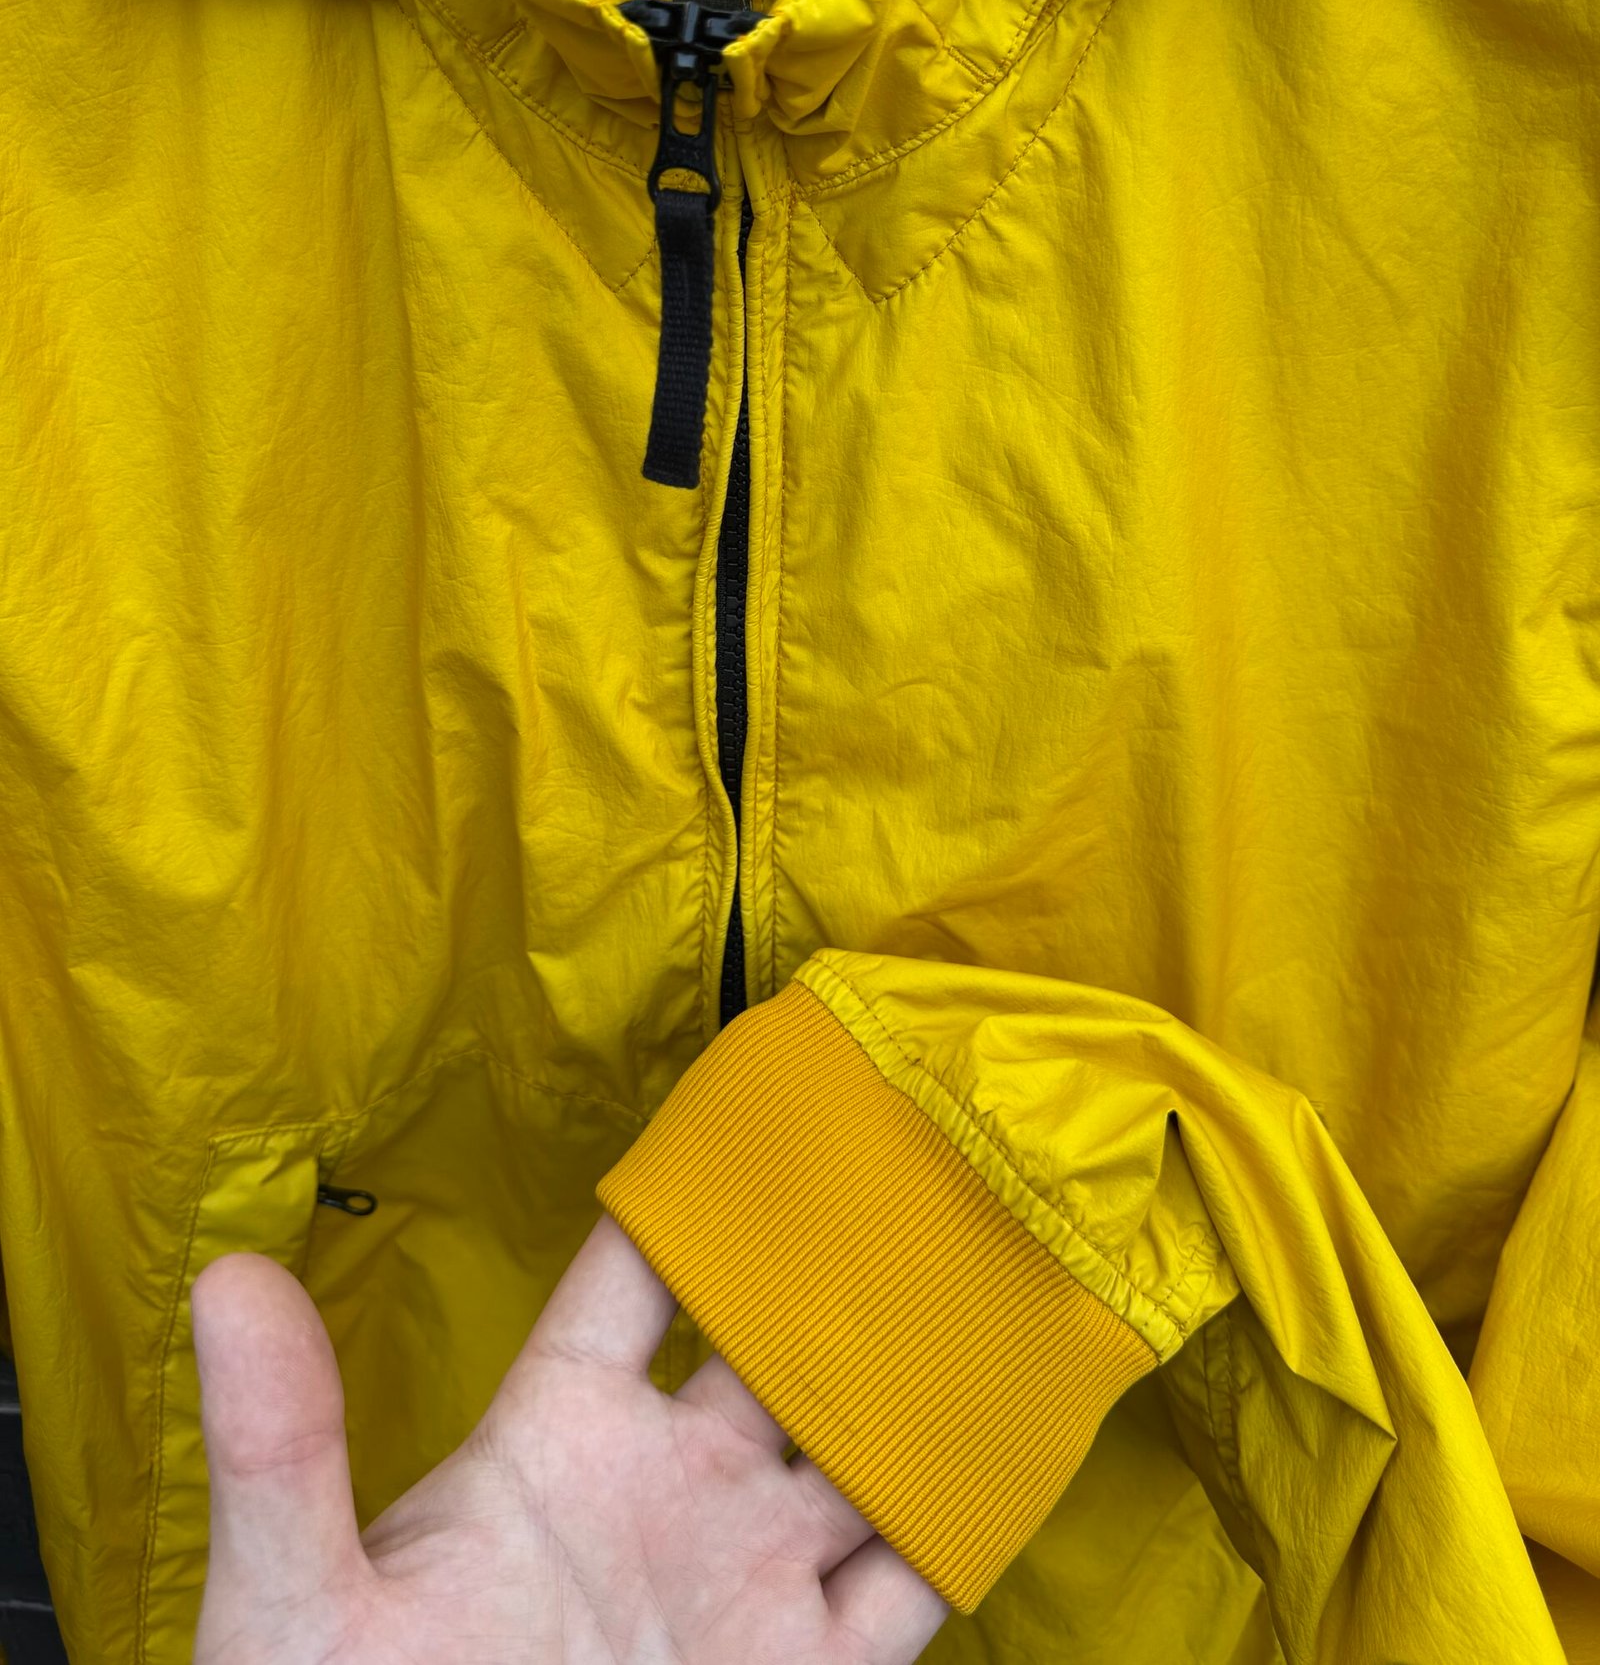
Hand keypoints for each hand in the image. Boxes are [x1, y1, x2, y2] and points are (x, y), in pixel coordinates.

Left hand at [191, 1215, 948, 1663]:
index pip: (646, 1275)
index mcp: (560, 1434)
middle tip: (928, 1157)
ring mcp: (748, 1581)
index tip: (780, 1101)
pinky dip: (968, 1513)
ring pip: (865, 1444)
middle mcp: (672, 1487)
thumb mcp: (301, 1598)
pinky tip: (1021, 1434)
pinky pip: (913, 1584)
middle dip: (849, 1259)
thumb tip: (223, 1275)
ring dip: (926, 1367)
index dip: (704, 1195)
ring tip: (1001, 1263)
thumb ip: (282, 1444)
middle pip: (783, 1339)